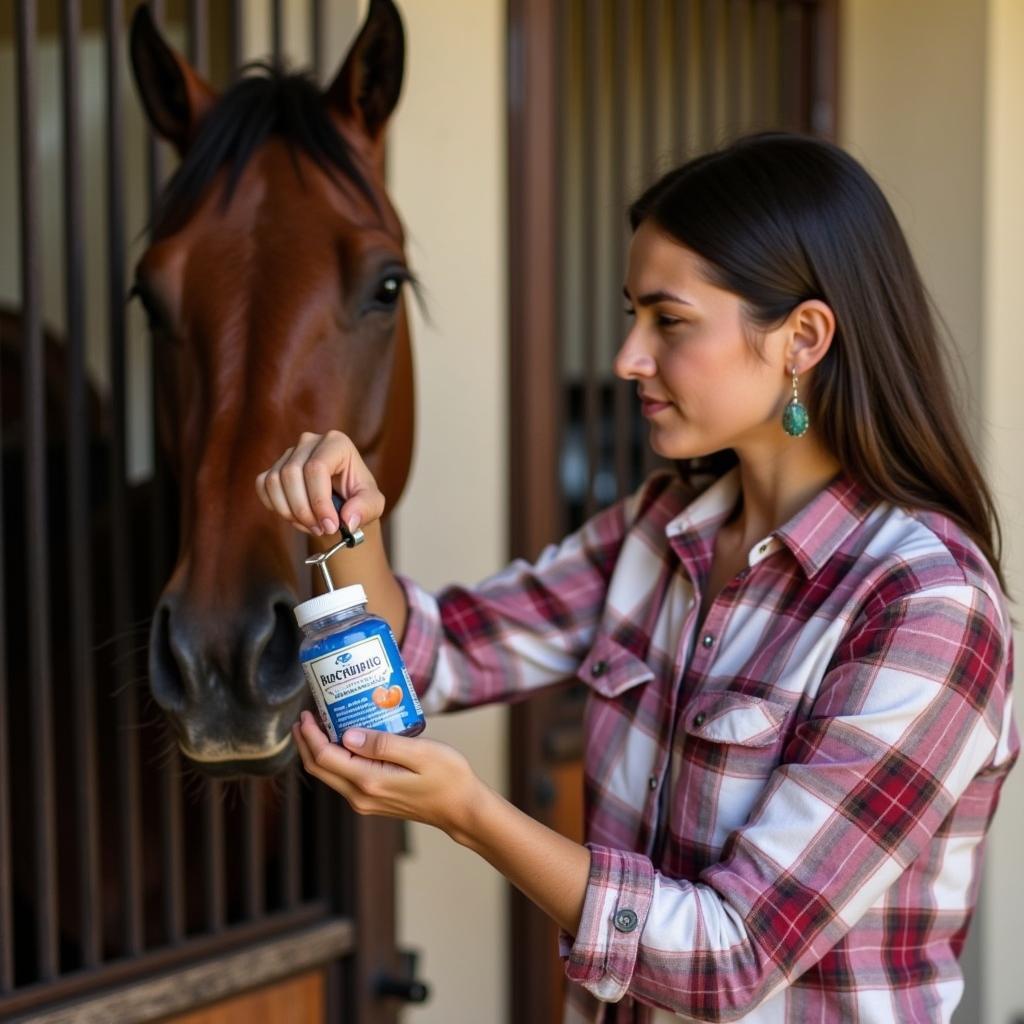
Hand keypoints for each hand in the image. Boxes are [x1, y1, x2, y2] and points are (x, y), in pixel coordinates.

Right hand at [255, 430, 383, 537]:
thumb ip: (366, 509)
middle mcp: (310, 442)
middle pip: (292, 474)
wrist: (343, 504)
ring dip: (289, 511)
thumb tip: (348, 519)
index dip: (319, 501)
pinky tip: (295, 518)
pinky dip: (276, 507)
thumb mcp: (373, 505)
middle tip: (320, 529)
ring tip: (310, 526)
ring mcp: (289, 453)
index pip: (317, 467)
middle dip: (304, 510)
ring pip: (275, 481)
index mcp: (337, 442)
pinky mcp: (274, 467)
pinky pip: (263, 486)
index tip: (330, 526)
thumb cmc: (359, 499)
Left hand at [291, 711, 484, 840]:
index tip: (306, 713)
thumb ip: (382, 744)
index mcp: (369, 781)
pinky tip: (346, 740)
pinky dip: (337, 758)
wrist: (461, 809)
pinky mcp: (373, 800)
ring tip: (323, 722)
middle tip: (305, 715)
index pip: (325, 757)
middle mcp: (361, 796)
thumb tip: (347, 736)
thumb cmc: (448, 778)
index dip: (310, 735)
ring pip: (330, 774)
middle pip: (319, 768)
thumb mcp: (419, 753)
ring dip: (320, 749)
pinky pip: (344, 778)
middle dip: (306, 742)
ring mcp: (366, 801)